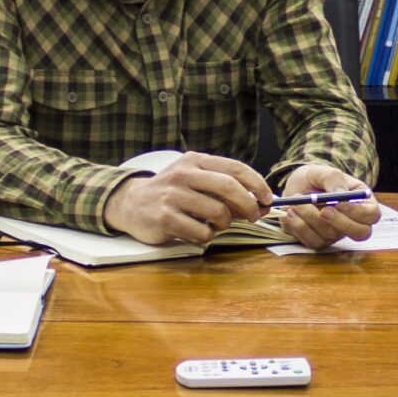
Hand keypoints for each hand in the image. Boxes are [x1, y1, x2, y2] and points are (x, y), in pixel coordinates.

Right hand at [103, 152, 268, 244]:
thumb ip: (224, 188)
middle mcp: (183, 174)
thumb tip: (259, 203)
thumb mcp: (195, 180)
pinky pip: (202, 232)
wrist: (131, 203)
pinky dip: (206, 235)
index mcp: (195, 161)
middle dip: (248, 205)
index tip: (267, 198)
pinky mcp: (165, 218)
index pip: (235, 168)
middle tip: (254, 216)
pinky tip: (196, 230)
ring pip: (218, 213)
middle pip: (229, 188)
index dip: (257, 184)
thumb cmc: (171, 192)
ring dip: (224, 223)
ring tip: (213, 223)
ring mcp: (173, 196)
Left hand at [275, 162, 379, 250]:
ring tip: (296, 202)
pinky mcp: (319, 240)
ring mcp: (336, 233)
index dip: (358, 213)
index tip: (339, 203)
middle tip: (323, 211)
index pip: (371, 214)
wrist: (295, 187)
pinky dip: (299, 227)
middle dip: (340, 223)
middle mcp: (352, 221)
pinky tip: (290, 213)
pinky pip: (313, 241)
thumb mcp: (323, 171)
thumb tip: (340, 194)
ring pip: (331, 236)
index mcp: (362, 201)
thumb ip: (333, 179)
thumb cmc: (315, 178)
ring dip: (311, 219)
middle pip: (360, 233)